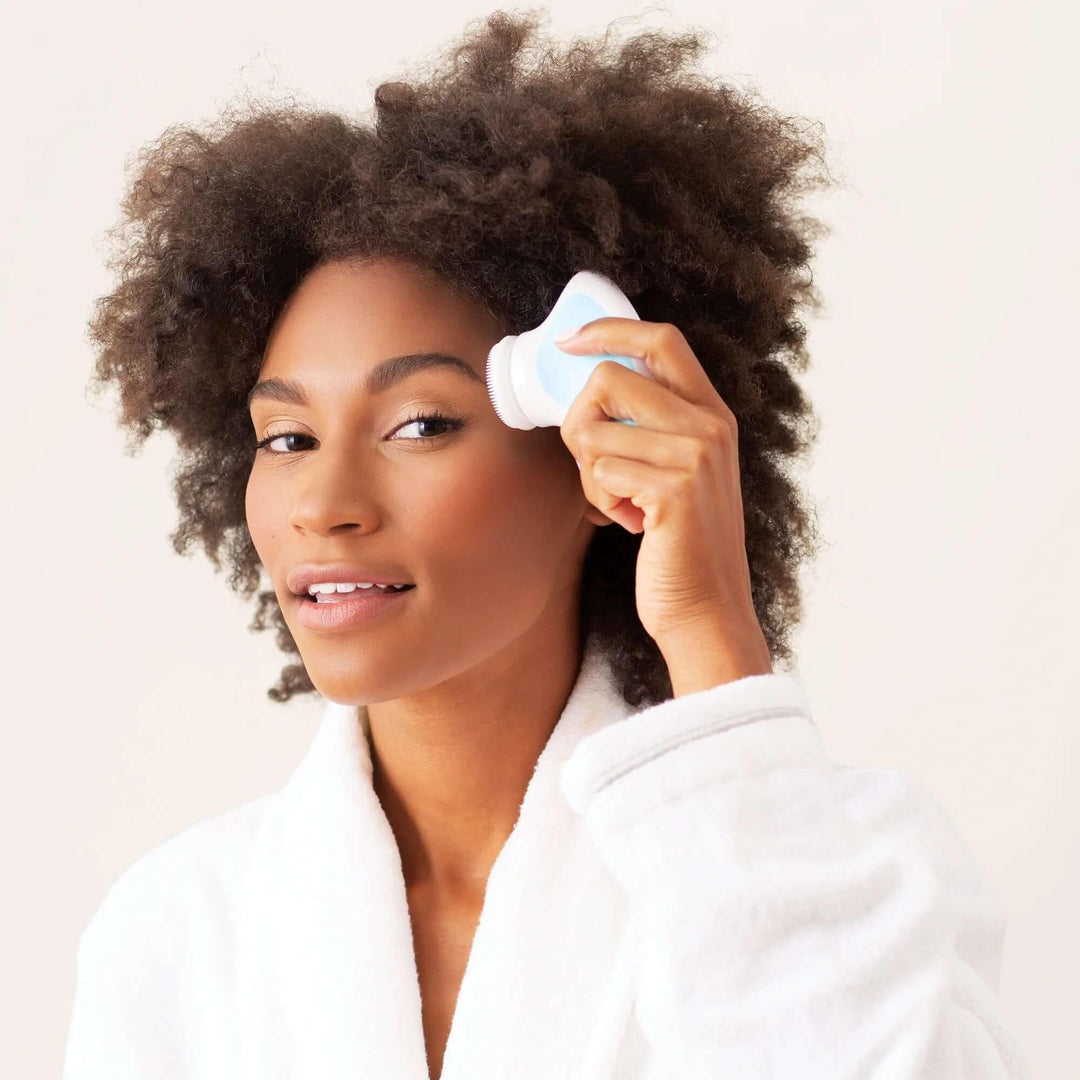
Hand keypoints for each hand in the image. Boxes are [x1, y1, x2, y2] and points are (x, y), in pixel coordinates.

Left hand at [557, 317, 771, 680]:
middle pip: (607, 378)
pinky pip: (600, 471)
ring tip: (621, 503)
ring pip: (592, 430)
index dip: (608, 330)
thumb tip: (588, 387)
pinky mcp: (674, 489)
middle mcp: (709, 425)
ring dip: (590, 474)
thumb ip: (652, 426)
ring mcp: (695, 455)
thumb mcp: (680, 471)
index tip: (568, 343)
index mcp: (712, 413)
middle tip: (594, 465)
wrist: (705, 609)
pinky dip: (600, 501)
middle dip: (578, 421)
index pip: (661, 338)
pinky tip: (630, 523)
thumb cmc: (679, 545)